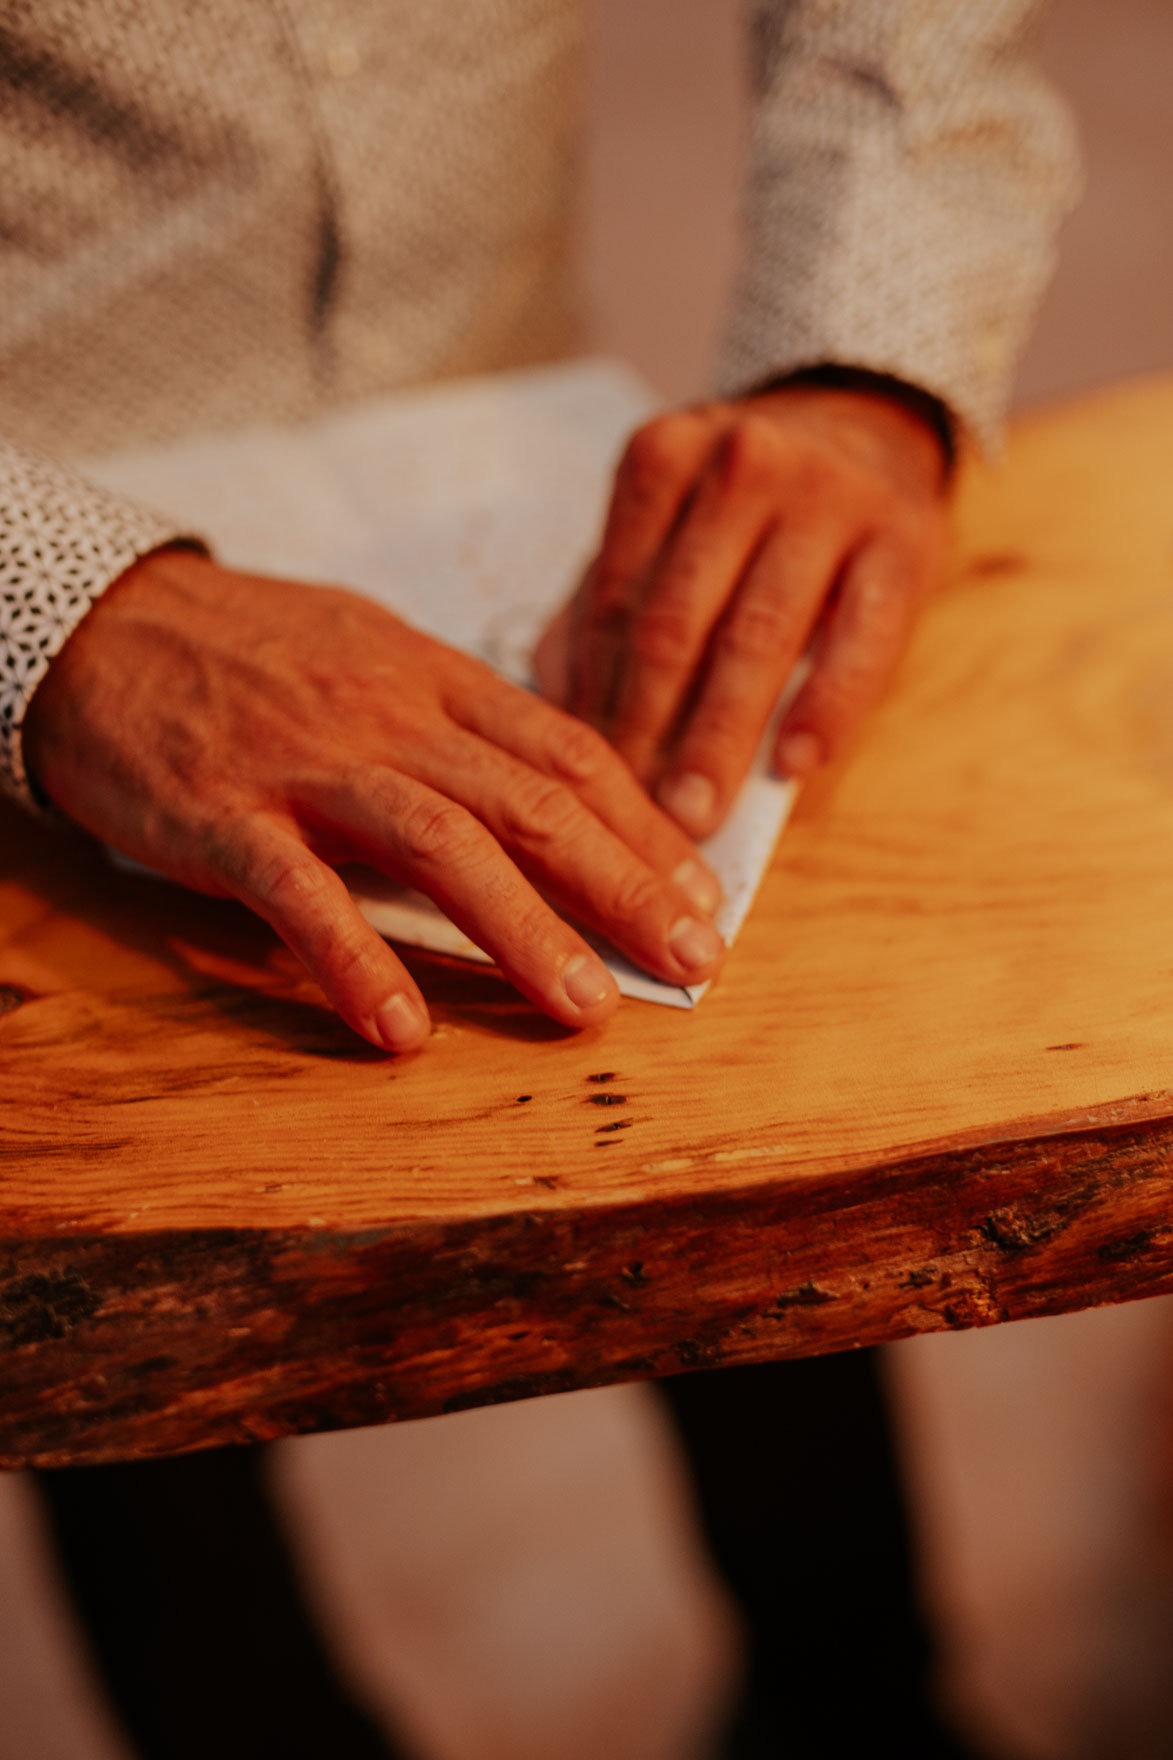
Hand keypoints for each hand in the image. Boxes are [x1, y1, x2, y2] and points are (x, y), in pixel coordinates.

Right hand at [23, 549, 723, 1051]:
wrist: (101, 622)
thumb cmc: (251, 652)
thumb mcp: (373, 654)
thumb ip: (457, 722)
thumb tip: (551, 792)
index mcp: (434, 677)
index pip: (566, 751)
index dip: (642, 828)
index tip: (698, 894)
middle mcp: (388, 716)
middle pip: (531, 801)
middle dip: (623, 887)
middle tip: (693, 964)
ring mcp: (307, 764)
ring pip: (440, 843)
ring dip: (524, 931)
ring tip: (586, 1009)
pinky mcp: (222, 814)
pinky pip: (300, 892)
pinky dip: (356, 960)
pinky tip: (402, 1030)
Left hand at [535, 383, 948, 837]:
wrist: (865, 425)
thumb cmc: (740, 502)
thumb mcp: (661, 520)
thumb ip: (600, 602)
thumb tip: (554, 709)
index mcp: (663, 458)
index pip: (614, 602)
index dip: (594, 700)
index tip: (583, 783)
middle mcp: (743, 464)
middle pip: (676, 624)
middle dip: (647, 731)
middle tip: (629, 816)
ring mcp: (829, 499)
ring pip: (758, 637)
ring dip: (720, 738)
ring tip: (696, 813)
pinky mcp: (904, 541)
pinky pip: (860, 640)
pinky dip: (823, 707)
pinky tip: (793, 765)